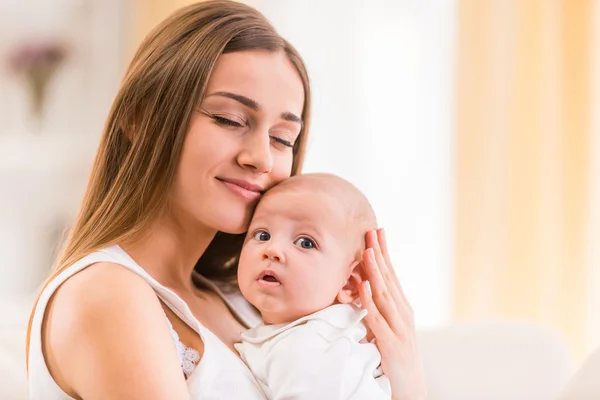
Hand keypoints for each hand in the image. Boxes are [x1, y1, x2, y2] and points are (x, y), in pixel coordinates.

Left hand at [358, 228, 426, 399]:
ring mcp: (399, 328)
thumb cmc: (397, 359)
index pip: (391, 275)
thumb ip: (376, 309)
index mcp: (402, 308)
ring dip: (375, 271)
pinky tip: (364, 286)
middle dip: (380, 254)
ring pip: (384, 294)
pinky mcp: (391, 343)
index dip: (384, 253)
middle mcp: (403, 313)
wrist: (411, 390)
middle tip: (372, 230)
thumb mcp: (387, 328)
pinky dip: (370, 301)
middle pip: (389, 279)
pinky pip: (377, 318)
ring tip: (367, 251)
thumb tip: (360, 289)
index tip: (377, 232)